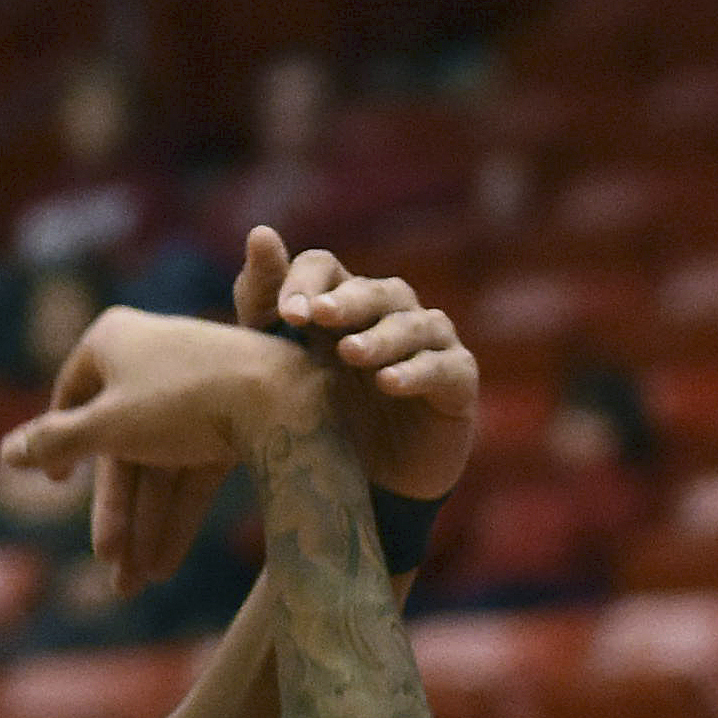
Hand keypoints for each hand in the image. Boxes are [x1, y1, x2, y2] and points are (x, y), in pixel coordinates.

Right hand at [2, 310, 327, 586]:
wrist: (282, 396)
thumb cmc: (178, 401)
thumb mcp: (103, 427)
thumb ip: (53, 443)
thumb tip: (5, 453)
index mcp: (112, 340)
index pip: (71, 394)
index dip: (60, 444)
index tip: (58, 484)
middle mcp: (151, 357)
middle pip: (119, 446)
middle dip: (115, 514)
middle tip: (109, 566)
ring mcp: (192, 388)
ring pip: (157, 466)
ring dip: (145, 525)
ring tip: (136, 584)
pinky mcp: (230, 415)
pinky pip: (191, 469)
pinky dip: (178, 514)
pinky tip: (165, 565)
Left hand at [248, 229, 478, 503]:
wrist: (363, 484)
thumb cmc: (322, 417)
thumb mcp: (283, 364)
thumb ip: (265, 305)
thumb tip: (260, 232)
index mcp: (342, 303)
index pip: (324, 267)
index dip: (303, 281)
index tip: (285, 315)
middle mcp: (390, 314)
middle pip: (373, 290)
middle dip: (344, 300)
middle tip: (317, 315)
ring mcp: (430, 344)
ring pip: (413, 324)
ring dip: (380, 337)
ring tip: (350, 353)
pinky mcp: (457, 381)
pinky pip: (443, 368)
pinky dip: (417, 372)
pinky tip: (389, 384)